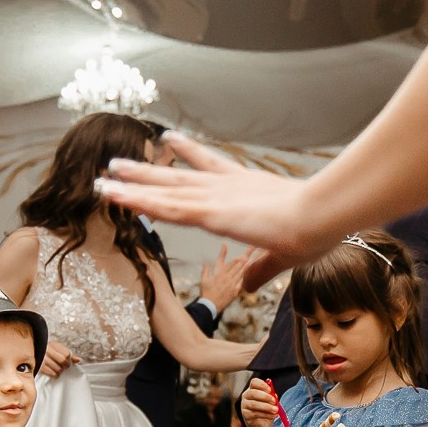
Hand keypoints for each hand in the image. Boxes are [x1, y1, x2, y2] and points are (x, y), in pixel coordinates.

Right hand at [40, 338, 77, 376]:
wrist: (30, 355)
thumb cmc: (47, 354)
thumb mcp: (57, 351)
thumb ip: (68, 355)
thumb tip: (78, 360)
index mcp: (53, 345)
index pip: (67, 354)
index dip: (69, 360)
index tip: (68, 363)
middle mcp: (47, 350)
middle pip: (63, 361)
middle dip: (65, 366)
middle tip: (63, 367)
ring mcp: (43, 359)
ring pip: (58, 369)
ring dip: (60, 371)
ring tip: (57, 370)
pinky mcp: (39, 367)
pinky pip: (52, 374)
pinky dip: (55, 375)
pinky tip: (53, 373)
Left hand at [97, 134, 334, 284]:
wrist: (321, 215)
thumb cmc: (315, 229)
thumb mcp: (284, 255)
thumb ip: (260, 270)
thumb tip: (247, 286)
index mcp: (245, 188)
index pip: (210, 167)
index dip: (189, 153)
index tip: (170, 140)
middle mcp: (225, 186)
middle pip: (177, 177)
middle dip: (149, 172)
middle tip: (121, 164)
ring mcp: (215, 196)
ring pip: (165, 189)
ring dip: (134, 183)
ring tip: (106, 175)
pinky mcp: (210, 211)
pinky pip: (165, 206)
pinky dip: (139, 199)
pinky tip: (117, 193)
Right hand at [199, 249, 251, 307]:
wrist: (210, 305)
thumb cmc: (206, 293)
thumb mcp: (204, 281)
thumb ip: (205, 271)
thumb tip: (204, 264)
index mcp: (219, 275)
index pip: (229, 265)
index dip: (235, 260)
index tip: (240, 256)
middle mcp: (227, 279)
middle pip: (236, 268)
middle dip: (243, 262)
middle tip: (248, 257)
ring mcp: (232, 285)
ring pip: (240, 275)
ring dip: (245, 268)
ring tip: (250, 263)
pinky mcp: (235, 292)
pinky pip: (241, 283)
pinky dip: (244, 278)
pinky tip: (246, 275)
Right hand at [240, 378, 279, 426]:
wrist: (261, 424)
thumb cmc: (266, 410)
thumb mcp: (270, 402)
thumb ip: (272, 396)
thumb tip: (274, 394)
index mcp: (252, 389)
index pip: (254, 382)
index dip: (262, 385)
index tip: (270, 390)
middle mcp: (246, 396)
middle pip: (253, 393)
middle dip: (265, 396)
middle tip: (274, 401)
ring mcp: (244, 406)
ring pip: (254, 404)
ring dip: (266, 407)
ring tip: (275, 410)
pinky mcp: (246, 415)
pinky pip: (255, 414)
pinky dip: (266, 414)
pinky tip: (273, 415)